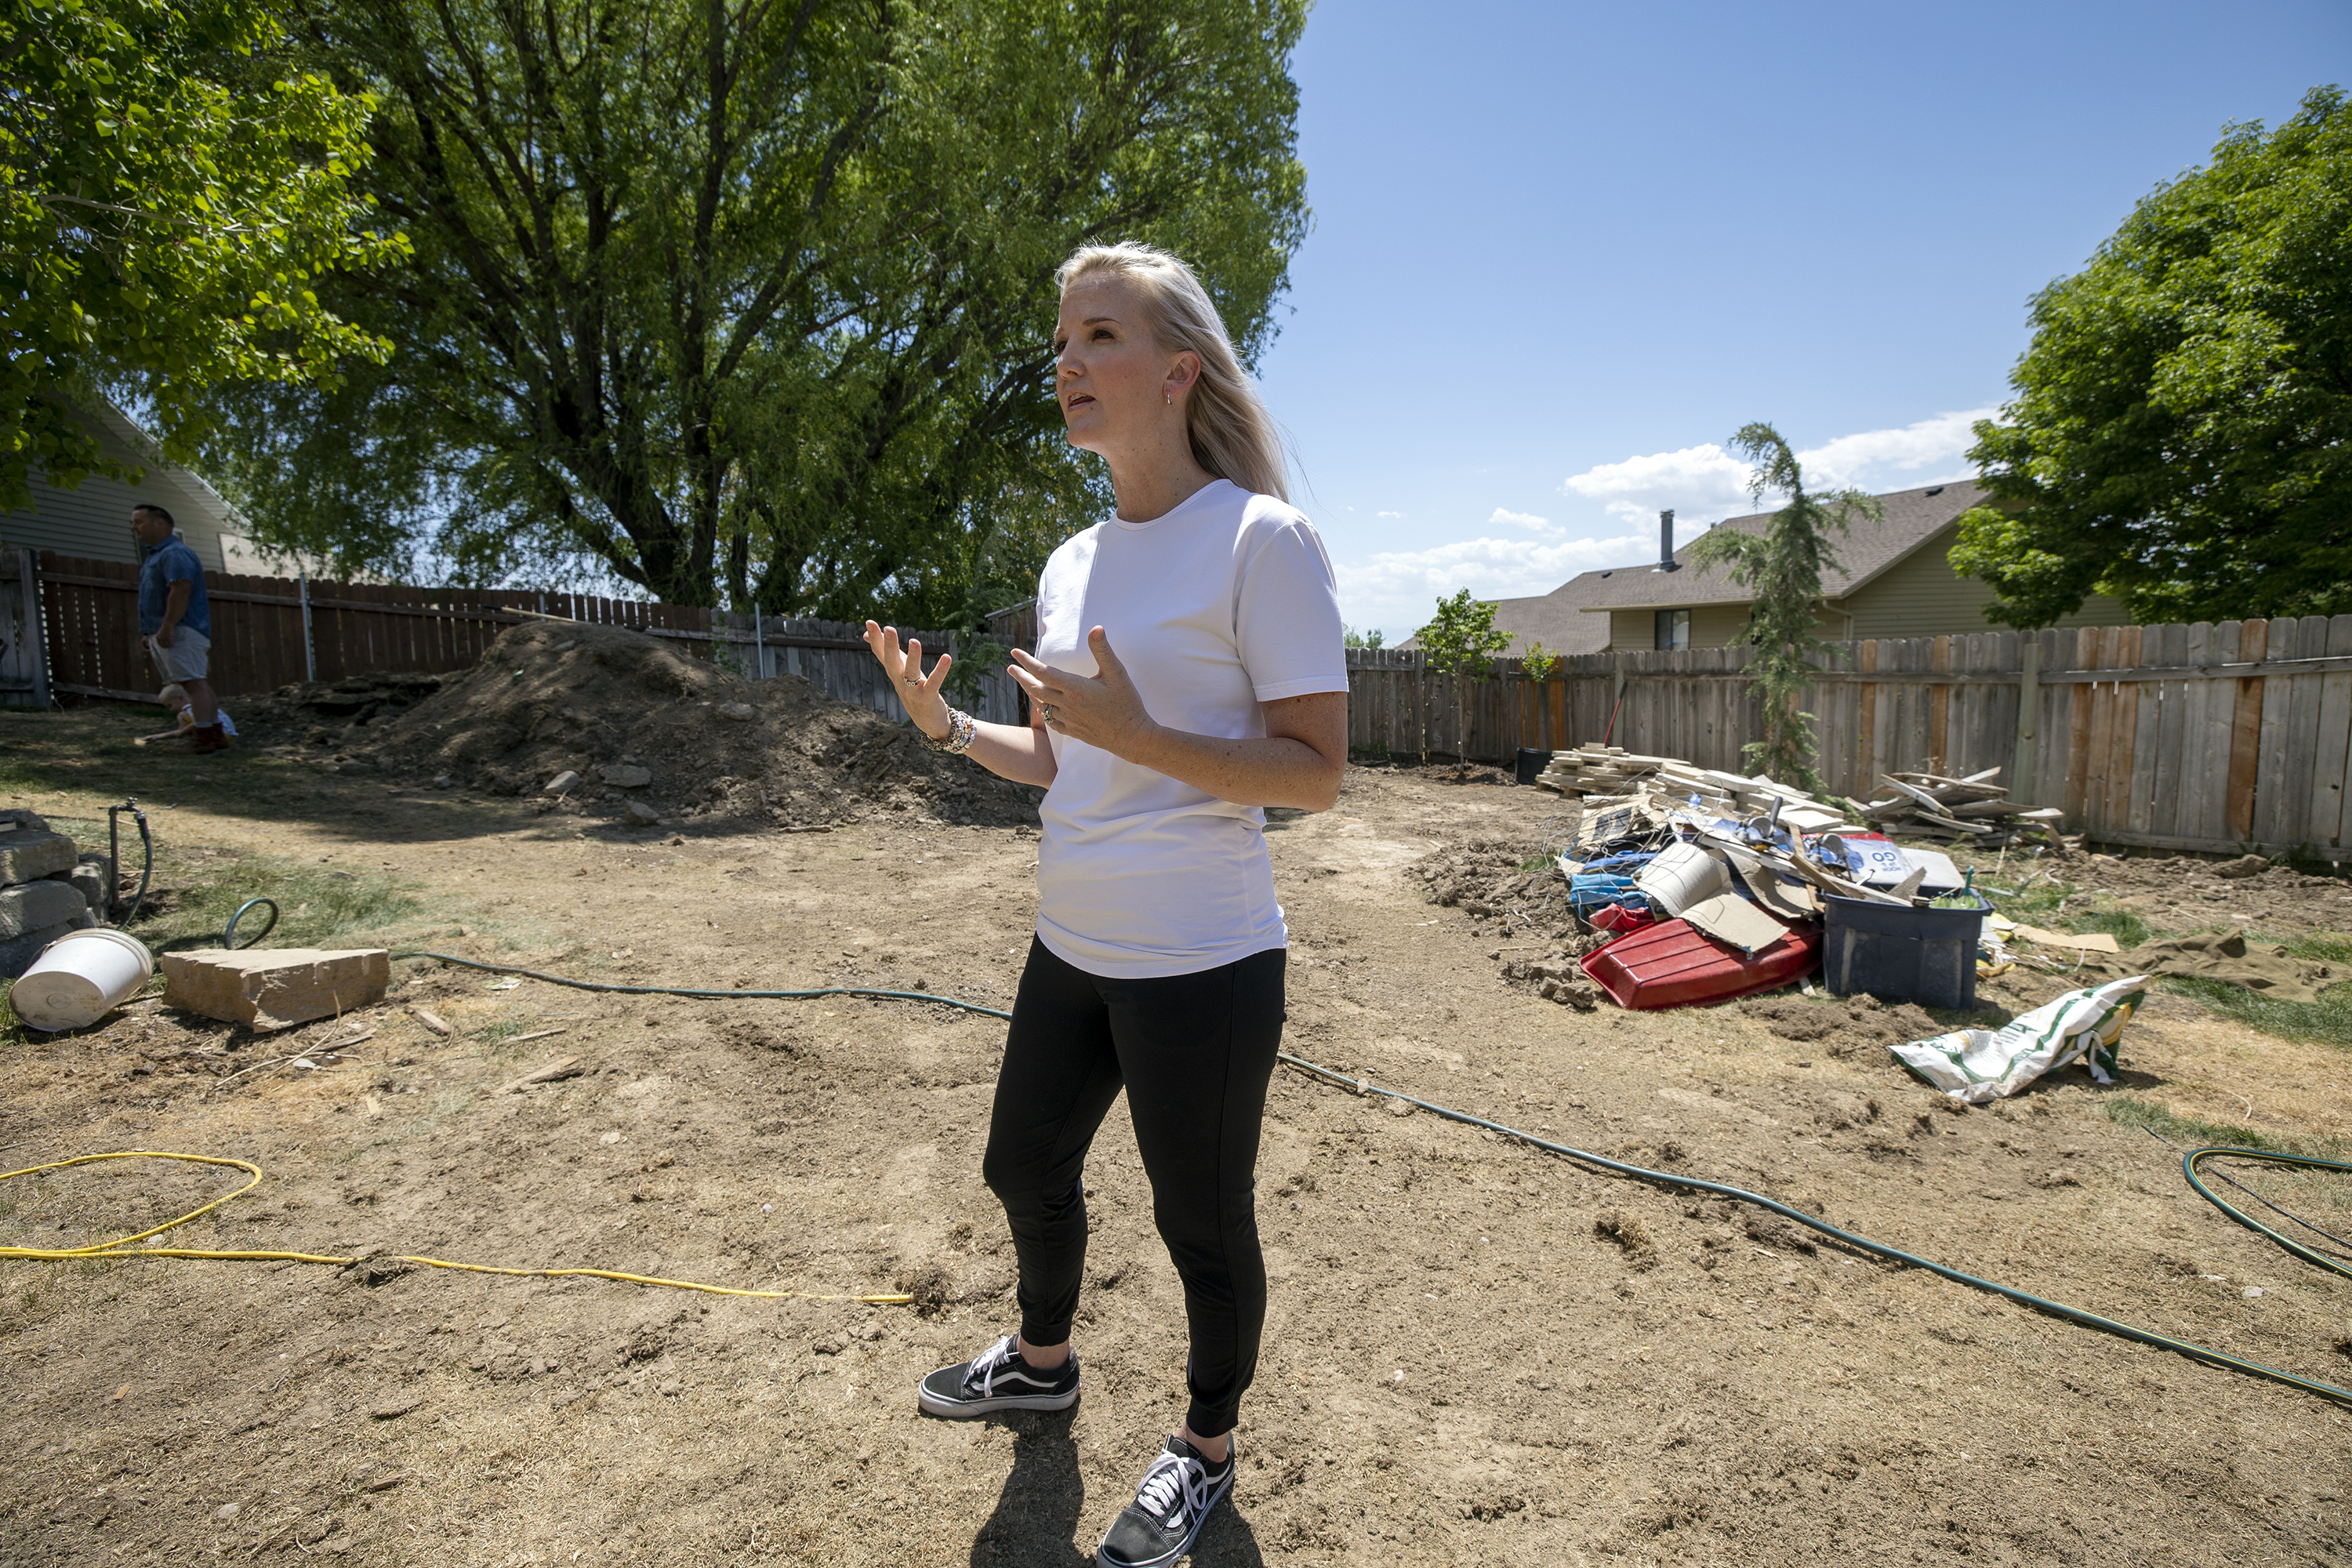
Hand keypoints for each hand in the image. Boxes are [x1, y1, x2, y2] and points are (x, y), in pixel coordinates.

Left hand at [154, 625, 174, 648]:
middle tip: (170, 647)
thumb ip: (160, 638)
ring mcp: (164, 637)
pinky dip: (171, 644)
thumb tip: (162, 643)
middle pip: (163, 645)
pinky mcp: (168, 637)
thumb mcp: (160, 634)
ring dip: (170, 646)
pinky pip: (169, 642)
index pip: (159, 644)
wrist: (167, 625)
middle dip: (167, 647)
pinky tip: (173, 644)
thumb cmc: (164, 629)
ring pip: (167, 644)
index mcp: (157, 637)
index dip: (163, 647)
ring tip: (172, 646)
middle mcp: (160, 638)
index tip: (166, 647)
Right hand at [862, 621, 952, 737]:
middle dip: (890, 645)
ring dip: (912, 657)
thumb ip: (885, 652)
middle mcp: (900, 680)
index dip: (875, 638)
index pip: (881, 653)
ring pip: (910, 672)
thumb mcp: (897, 669)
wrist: (926, 721)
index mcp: (893, 671)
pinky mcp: (928, 697)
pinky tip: (947, 657)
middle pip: (892, 662)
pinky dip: (940, 670)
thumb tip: (864, 634)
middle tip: (889, 628)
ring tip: (914, 641)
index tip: (869, 621)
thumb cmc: (912, 689)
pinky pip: (934, 683)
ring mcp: (913, 690)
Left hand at [1008, 627, 1153, 754]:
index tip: (1014, 653)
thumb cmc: (1126, 704)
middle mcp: (1067, 704)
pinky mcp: (1073, 731)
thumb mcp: (1117, 673)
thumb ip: (1103, 651)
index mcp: (1075, 688)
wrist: (1131, 737)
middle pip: (1035, 689)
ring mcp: (1068, 719)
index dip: (1026, 661)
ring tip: (1024, 682)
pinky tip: (1041, 707)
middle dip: (1021, 677)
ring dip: (1030, 692)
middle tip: (1011, 668)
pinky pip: (1050, 721)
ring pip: (1041, 705)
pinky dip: (1042, 711)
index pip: (1043, 672)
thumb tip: (1096, 628)